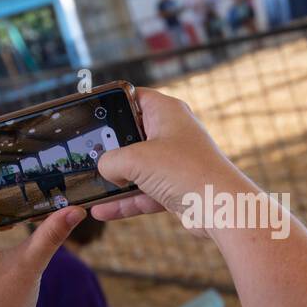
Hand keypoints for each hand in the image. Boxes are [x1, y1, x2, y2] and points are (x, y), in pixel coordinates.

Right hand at [91, 88, 247, 235]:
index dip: (111, 102)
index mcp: (166, 112)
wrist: (223, 208)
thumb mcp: (135, 159)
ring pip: (137, 168)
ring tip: (88, 186)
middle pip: (131, 134)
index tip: (90, 112)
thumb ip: (111, 161)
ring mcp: (174, 162)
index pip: (133, 96)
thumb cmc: (186, 172)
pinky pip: (143, 192)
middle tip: (84, 153)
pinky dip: (125, 202)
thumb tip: (105, 170)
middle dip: (109, 146)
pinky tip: (101, 210)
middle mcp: (172, 133)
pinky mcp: (176, 188)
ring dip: (114, 179)